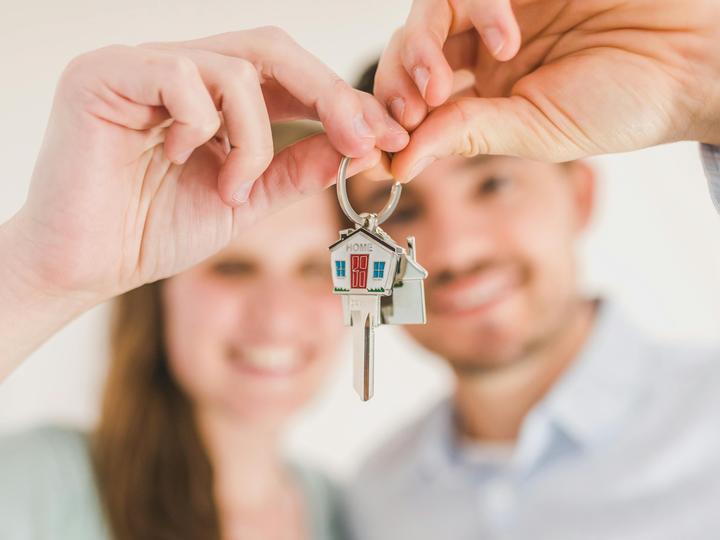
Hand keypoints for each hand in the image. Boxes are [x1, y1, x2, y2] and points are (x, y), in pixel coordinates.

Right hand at [12, 27, 408, 302]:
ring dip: (254, 139)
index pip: (287, 76)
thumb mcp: (246, 200)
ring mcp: (142, 66)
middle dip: (328, 95)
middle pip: (272, 50)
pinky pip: (180, 76)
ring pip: (235, 69)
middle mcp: (179, 70)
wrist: (86, 266)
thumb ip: (294, 170)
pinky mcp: (106, 74)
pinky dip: (202, 126)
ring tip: (231, 188)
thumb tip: (354, 146)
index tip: (384, 137)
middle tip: (362, 138)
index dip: (340, 101)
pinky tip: (180, 158)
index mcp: (211, 97)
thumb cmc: (154, 231)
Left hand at [374, 0, 719, 180]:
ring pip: (428, 13)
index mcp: (482, 94)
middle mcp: (481, 50)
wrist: (691, 60)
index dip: (389, 119)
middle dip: (395, 84)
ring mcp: (498, 8)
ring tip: (441, 87)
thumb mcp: (535, 131)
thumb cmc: (622, 104)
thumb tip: (396, 165)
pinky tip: (508, 38)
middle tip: (409, 112)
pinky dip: (479, 7)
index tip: (381, 148)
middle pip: (407, 53)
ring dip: (421, 50)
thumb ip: (466, 135)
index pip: (414, 100)